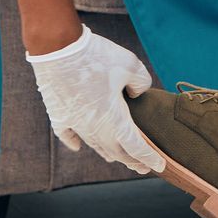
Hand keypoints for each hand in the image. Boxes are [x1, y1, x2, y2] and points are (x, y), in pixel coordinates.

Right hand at [26, 26, 164, 173]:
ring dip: (108, 154)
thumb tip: (137, 94)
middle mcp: (93, 127)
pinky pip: (67, 135)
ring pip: (94, 144)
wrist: (57, 49)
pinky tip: (77, 146)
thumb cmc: (97, 57)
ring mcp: (73, 122)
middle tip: (142, 168)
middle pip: (115, 151)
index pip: (135, 146)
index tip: (159, 166)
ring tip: (117, 160)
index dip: (149, 157)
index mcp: (113, 118)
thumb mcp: (131, 65)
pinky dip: (74, 142)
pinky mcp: (58, 114)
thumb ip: (141, 82)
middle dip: (131, 161)